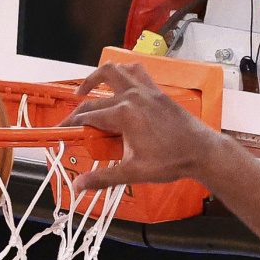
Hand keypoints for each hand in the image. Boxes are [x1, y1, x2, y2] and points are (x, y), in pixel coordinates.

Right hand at [64, 62, 223, 192]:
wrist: (200, 151)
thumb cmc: (170, 161)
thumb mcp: (132, 173)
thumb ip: (102, 178)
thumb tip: (77, 187)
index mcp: (124, 114)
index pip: (87, 118)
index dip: (69, 126)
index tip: (59, 133)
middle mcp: (132, 96)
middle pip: (95, 100)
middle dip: (78, 113)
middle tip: (70, 127)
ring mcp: (145, 90)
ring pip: (114, 71)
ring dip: (96, 77)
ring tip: (85, 91)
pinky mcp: (156, 91)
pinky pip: (135, 72)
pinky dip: (122, 74)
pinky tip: (117, 84)